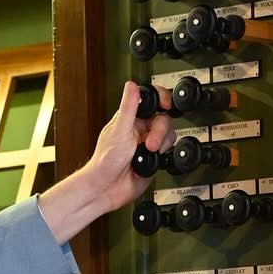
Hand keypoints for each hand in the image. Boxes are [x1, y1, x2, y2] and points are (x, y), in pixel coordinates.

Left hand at [37, 81, 172, 244]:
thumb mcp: (119, 130)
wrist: (106, 189)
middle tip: (149, 144)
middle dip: (159, 131)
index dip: (161, 99)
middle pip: (163, 119)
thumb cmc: (104, 162)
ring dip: (162, 143)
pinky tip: (152, 160)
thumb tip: (131, 85)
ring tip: (150, 153)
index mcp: (129, 118)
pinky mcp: (154, 159)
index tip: (166, 104)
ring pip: (168, 135)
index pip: (150, 100)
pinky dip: (164, 155)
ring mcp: (148, 144)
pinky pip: (168, 151)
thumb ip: (128, 108)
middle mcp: (140, 130)